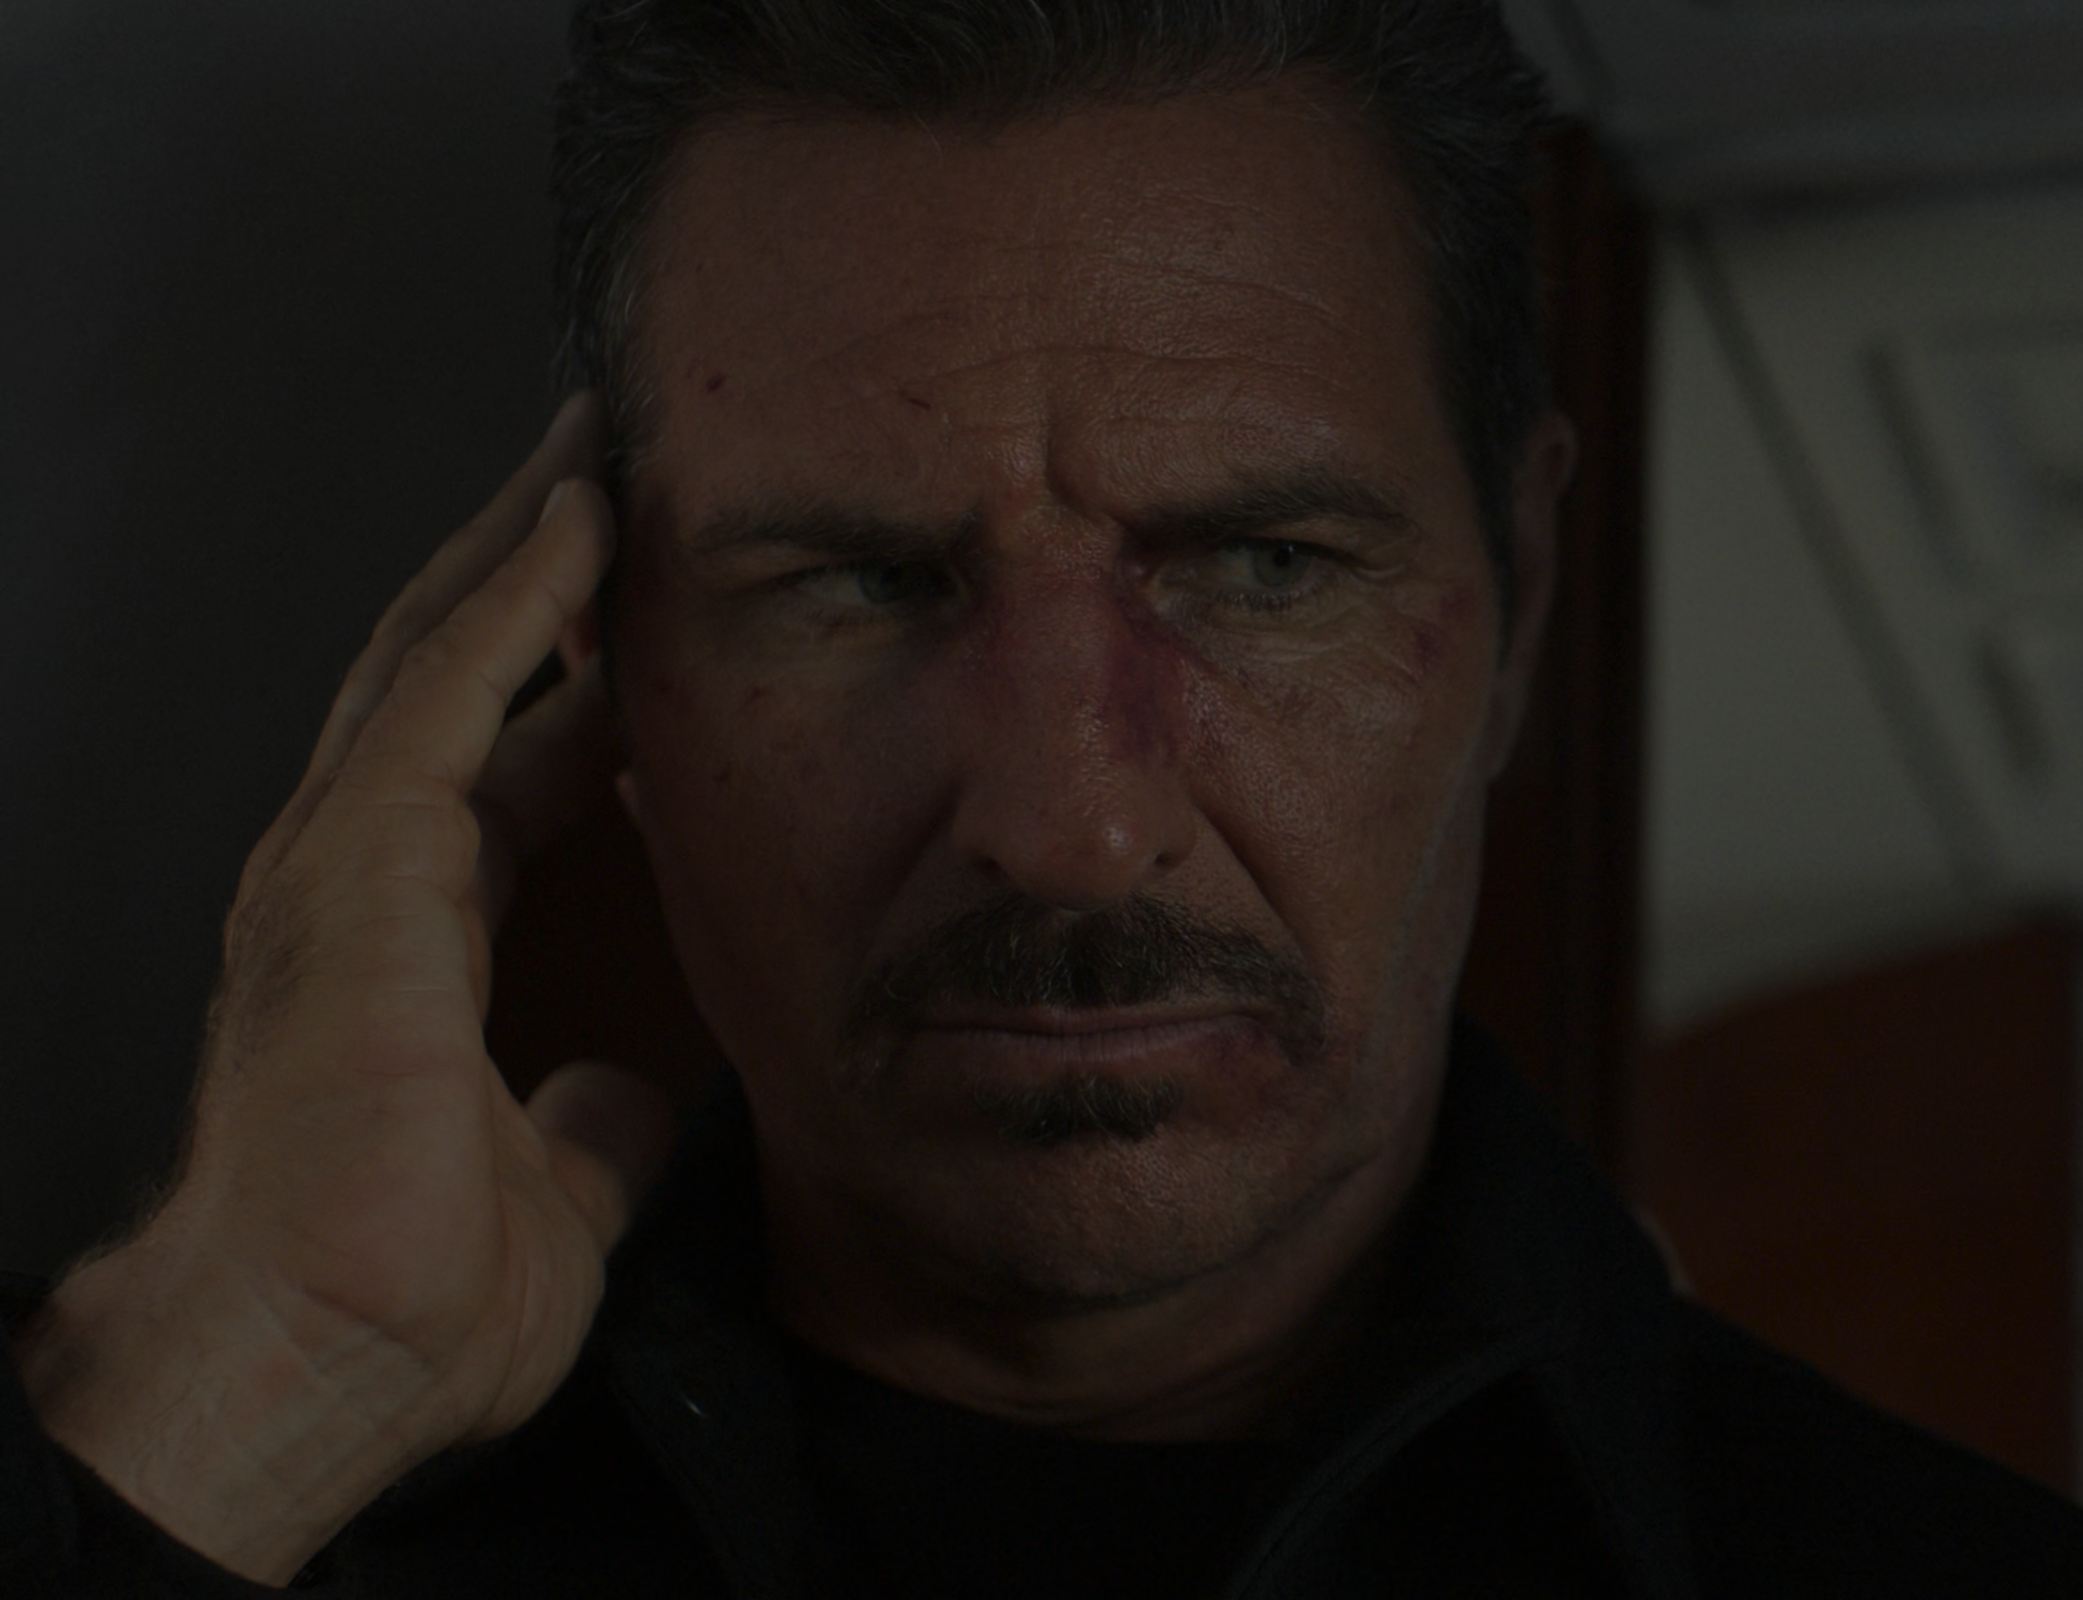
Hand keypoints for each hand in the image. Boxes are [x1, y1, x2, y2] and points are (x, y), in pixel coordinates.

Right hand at [7, 395, 680, 1581]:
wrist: (308, 1357)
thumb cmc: (400, 1307)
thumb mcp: (550, 1193)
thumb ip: (588, 1124)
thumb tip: (637, 1092)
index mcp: (403, 947)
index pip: (502, 773)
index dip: (573, 687)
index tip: (648, 622)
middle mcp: (359, 886)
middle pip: (458, 682)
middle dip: (537, 573)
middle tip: (618, 468)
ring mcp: (340, 868)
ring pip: (443, 654)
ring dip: (527, 545)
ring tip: (604, 445)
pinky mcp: (352, 869)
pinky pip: (441, 694)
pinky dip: (510, 601)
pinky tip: (574, 522)